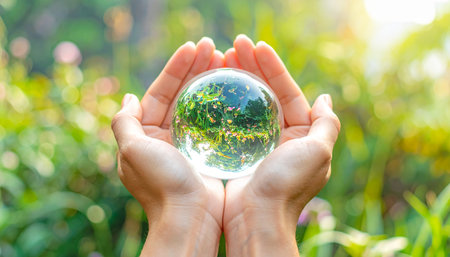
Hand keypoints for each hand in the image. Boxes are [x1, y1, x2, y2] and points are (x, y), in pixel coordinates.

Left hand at [111, 37, 224, 256]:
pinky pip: (212, 122)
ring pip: (197, 106)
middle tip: (213, 48)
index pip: (159, 92)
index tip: (193, 48)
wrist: (190, 219)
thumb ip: (124, 123)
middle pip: (179, 95)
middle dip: (194, 70)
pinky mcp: (206, 153)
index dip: (175, 69)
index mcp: (144, 134)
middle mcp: (163, 137)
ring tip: (225, 61)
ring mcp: (186, 145)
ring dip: (208, 83)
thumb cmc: (162, 185)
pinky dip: (220, 105)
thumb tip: (128, 98)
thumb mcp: (133, 150)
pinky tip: (233, 89)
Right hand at [222, 35, 340, 256]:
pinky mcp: (237, 151)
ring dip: (236, 80)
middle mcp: (281, 136)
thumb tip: (325, 97)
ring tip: (221, 59)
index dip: (273, 67)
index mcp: (301, 133)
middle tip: (234, 45)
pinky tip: (212, 87)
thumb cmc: (287, 186)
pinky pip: (230, 121)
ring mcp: (257, 144)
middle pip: (266, 94)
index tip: (256, 46)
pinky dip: (223, 102)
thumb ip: (326, 124)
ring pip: (246, 104)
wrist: (256, 220)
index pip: (288, 92)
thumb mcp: (318, 152)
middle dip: (253, 67)